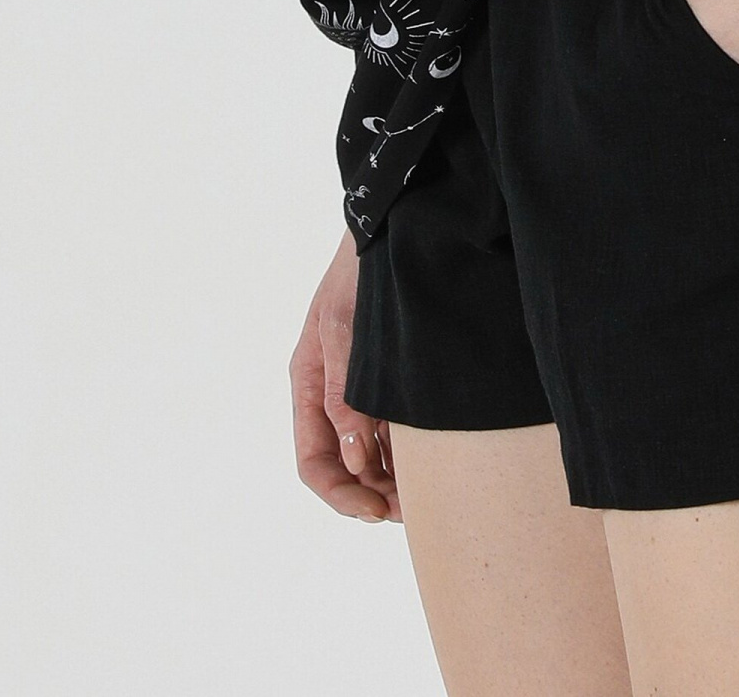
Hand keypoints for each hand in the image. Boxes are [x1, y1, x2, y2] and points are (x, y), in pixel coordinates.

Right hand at [290, 234, 399, 521]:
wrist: (390, 228)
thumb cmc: (358, 273)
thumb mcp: (343, 328)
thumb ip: (344, 392)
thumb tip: (354, 457)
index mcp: (308, 384)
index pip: (314, 461)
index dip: (341, 494)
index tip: (376, 510)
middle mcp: (330, 393)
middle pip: (343, 464)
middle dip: (370, 493)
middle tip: (409, 510)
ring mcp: (359, 386)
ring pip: (369, 452)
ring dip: (390, 478)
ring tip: (423, 495)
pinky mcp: (388, 376)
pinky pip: (390, 428)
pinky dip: (404, 451)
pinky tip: (430, 462)